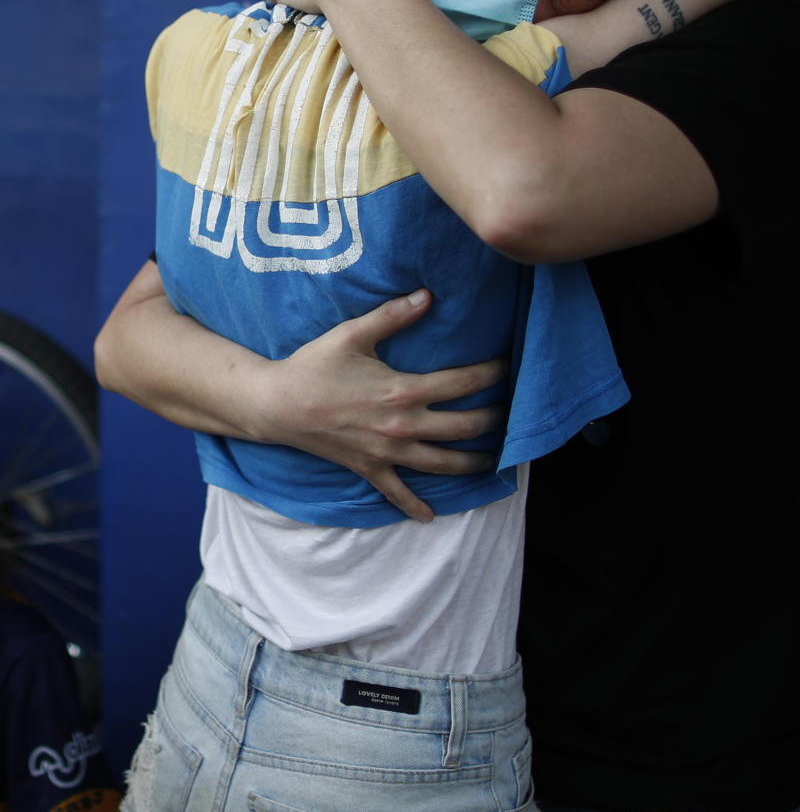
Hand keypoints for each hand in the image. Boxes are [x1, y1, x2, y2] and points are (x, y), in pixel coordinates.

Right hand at [251, 290, 505, 521]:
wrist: (277, 405)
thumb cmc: (314, 365)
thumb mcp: (352, 334)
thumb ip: (393, 316)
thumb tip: (428, 295)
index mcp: (403, 390)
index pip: (461, 383)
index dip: (490, 374)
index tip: (507, 367)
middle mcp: (402, 426)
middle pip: (463, 427)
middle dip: (493, 420)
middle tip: (510, 412)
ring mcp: (388, 452)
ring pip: (442, 464)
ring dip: (471, 462)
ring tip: (493, 459)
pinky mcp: (370, 468)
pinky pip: (396, 493)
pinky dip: (413, 506)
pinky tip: (430, 516)